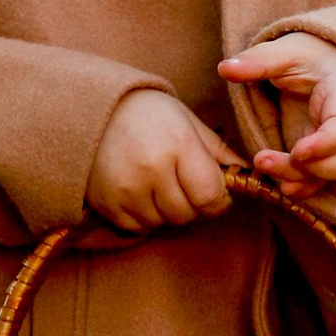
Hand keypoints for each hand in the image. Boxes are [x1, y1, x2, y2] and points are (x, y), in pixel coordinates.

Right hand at [87, 89, 232, 231]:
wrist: (90, 107)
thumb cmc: (147, 112)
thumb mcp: (186, 120)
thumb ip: (217, 151)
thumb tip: (246, 175)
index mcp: (178, 144)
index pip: (211, 196)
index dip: (218, 200)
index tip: (215, 192)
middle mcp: (152, 169)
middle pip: (187, 213)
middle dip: (192, 204)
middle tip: (182, 183)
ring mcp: (126, 189)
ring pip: (163, 223)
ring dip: (166, 210)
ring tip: (157, 183)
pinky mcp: (107, 204)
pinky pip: (138, 228)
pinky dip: (144, 216)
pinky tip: (139, 191)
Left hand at [217, 35, 335, 197]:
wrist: (326, 62)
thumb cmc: (307, 57)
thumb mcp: (284, 52)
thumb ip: (257, 61)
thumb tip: (225, 68)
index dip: (327, 142)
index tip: (298, 151)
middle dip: (319, 170)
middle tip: (269, 162)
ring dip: (305, 181)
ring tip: (265, 169)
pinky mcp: (327, 155)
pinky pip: (324, 179)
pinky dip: (305, 187)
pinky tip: (279, 186)